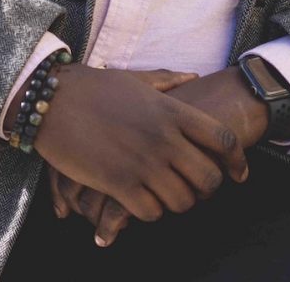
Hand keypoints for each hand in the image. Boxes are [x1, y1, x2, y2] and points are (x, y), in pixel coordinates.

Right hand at [23, 64, 248, 228]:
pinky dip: (149, 212)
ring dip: (177, 203)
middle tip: (194, 190)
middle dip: (207, 190)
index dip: (237, 162)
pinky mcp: (119, 183)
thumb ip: (167, 81)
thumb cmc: (91, 87)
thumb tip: (194, 77)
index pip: (221, 139)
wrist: (50, 100)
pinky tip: (140, 202)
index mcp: (170, 111)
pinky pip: (151, 212)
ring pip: (182, 201)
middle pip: (208, 178)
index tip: (238, 175)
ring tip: (165, 196)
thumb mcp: (133, 79)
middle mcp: (163, 138)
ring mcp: (142, 162)